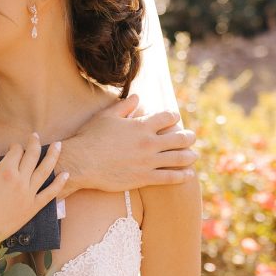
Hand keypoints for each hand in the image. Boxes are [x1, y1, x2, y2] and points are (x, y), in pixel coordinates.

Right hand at [0, 134, 67, 256]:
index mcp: (5, 171)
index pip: (16, 151)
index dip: (15, 146)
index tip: (13, 148)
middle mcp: (20, 180)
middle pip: (32, 156)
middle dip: (34, 143)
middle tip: (36, 136)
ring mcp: (29, 194)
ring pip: (45, 170)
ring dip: (53, 155)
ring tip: (59, 145)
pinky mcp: (33, 207)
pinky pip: (50, 193)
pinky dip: (59, 183)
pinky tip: (66, 174)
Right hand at [58, 94, 196, 193]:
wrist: (81, 162)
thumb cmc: (91, 137)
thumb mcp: (107, 116)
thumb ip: (125, 106)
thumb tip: (137, 97)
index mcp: (141, 126)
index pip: (167, 117)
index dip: (174, 116)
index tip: (175, 118)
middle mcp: (149, 143)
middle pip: (179, 138)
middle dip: (188, 137)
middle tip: (192, 137)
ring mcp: (148, 162)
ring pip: (178, 159)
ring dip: (189, 156)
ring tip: (194, 155)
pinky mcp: (144, 178)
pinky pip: (169, 177)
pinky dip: (181, 176)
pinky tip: (188, 175)